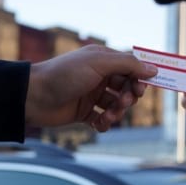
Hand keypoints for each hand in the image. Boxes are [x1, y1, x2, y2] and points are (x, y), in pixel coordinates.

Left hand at [25, 44, 157, 130]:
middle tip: (124, 102)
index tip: (142, 89)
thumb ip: (128, 64)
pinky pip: (103, 119)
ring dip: (117, 113)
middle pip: (127, 88)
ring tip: (108, 116)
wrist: (32, 97)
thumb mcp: (99, 63)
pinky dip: (105, 123)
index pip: (131, 68)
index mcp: (103, 61)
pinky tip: (99, 124)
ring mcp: (92, 95)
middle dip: (129, 97)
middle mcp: (99, 76)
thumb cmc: (64, 75)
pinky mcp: (84, 112)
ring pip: (117, 105)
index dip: (139, 79)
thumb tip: (153, 68)